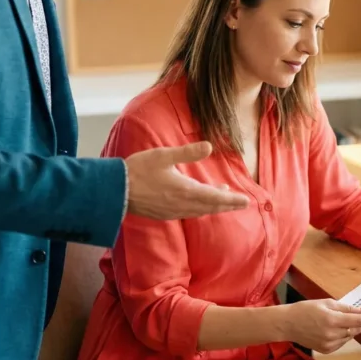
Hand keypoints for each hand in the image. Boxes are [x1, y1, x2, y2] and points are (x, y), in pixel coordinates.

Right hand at [124, 141, 250, 219]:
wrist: (115, 191)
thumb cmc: (138, 170)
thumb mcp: (163, 156)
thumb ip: (187, 152)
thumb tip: (209, 146)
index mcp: (185, 191)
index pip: (215, 197)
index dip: (232, 200)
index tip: (246, 201)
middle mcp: (182, 205)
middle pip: (211, 207)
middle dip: (228, 205)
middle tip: (242, 203)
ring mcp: (173, 211)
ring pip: (200, 211)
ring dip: (214, 206)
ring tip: (224, 198)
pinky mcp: (164, 213)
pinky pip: (189, 213)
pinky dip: (201, 209)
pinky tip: (199, 203)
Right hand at [278, 299, 360, 353]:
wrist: (288, 324)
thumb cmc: (306, 309)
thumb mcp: (326, 303)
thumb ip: (347, 308)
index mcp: (332, 319)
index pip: (358, 321)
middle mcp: (332, 334)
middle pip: (356, 330)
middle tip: (360, 314)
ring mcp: (329, 344)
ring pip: (350, 337)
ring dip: (351, 329)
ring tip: (341, 320)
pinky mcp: (327, 350)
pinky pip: (342, 342)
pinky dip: (343, 336)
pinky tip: (334, 329)